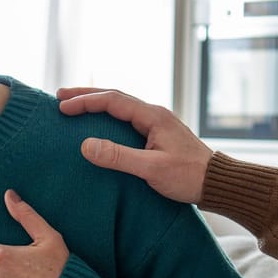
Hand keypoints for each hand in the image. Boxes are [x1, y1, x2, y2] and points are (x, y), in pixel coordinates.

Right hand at [57, 86, 211, 204]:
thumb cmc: (188, 176)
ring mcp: (156, 123)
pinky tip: (99, 125)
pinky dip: (108, 117)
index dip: (86, 101)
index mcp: (153, 116)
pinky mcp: (157, 134)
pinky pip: (127, 119)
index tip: (63, 106)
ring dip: (97, 104)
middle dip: (86, 95)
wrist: (217, 182)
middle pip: (115, 97)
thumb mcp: (152, 169)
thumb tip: (86, 145)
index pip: (112, 100)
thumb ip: (119, 157)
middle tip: (60, 96)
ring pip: (121, 106)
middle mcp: (154, 114)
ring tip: (74, 105)